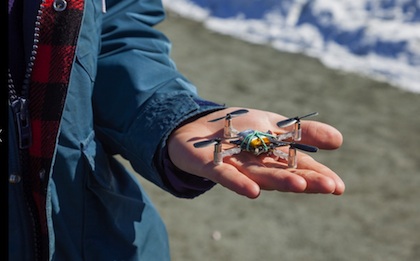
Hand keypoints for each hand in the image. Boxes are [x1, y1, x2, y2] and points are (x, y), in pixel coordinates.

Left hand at [168, 107, 344, 197]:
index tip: (339, 186)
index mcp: (273, 157)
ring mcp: (235, 167)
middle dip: (305, 180)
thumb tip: (340, 140)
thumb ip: (303, 133)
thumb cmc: (238, 127)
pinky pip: (226, 176)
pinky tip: (254, 192)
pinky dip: (238, 183)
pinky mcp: (212, 166)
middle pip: (283, 173)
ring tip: (300, 185)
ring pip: (259, 175)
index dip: (318, 176)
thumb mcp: (274, 124)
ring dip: (279, 180)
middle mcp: (257, 165)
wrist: (196, 125)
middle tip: (330, 187)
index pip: (300, 167)